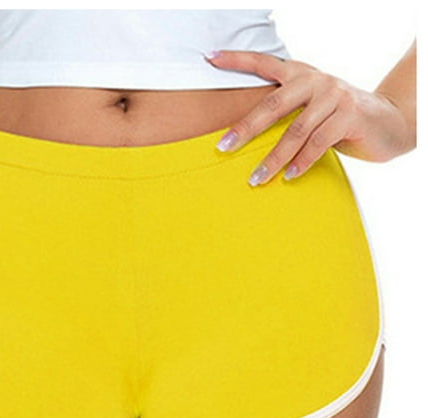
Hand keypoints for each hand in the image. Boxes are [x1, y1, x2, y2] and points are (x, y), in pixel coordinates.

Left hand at [204, 50, 414, 185]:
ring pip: (296, 130)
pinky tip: (289, 177)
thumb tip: (243, 138)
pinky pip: (319, 143)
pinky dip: (302, 162)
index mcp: (301, 74)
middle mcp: (316, 81)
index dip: (238, 60)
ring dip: (273, 158)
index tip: (211, 59)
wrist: (388, 121)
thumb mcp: (311, 108)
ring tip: (256, 178)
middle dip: (245, 129)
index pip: (265, 63)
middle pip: (273, 105)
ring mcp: (334, 96)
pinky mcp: (350, 115)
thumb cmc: (338, 118)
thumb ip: (286, 114)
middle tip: (222, 147)